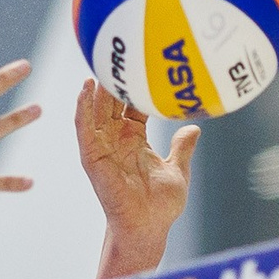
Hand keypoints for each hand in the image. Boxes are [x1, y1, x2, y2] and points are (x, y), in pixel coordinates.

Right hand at [78, 78, 196, 257]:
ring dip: (95, 89)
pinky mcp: (92, 158)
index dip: (134, 87)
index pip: (131, 107)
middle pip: (112, 104)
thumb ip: (183, 148)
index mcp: (134, 141)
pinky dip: (83, 109)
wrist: (147, 228)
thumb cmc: (160, 206)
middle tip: (116, 51)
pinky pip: (84, 130)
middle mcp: (115, 142)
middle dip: (113, 80)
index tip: (139, 63)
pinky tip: (84, 90)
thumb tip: (195, 128)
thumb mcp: (178, 171)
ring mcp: (102, 149)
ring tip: (96, 64)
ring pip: (96, 112)